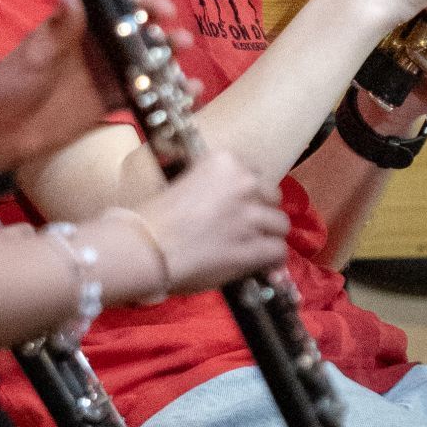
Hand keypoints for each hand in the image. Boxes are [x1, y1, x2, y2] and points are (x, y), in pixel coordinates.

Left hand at [0, 0, 195, 174]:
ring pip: (147, 53)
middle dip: (156, 14)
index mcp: (77, 22)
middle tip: (167, 17)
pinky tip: (191, 89)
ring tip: (183, 45)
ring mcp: (108, 69)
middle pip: (135, 21)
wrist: (0, 135)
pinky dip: (171, 90)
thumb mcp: (35, 55)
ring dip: (168, 47)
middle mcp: (98, 41)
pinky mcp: (114, 99)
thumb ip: (59, 27)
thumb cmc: (11, 86)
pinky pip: (147, 91)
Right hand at [134, 150, 289, 293]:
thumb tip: (227, 202)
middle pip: (272, 196)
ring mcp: (251, 215)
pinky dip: (272, 260)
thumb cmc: (154, 216)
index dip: (247, 193)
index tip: (236, 205)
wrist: (146, 247)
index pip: (254, 173)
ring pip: (280, 224)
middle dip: (260, 211)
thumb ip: (214, 187)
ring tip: (253, 247)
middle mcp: (244, 182)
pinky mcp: (253, 247)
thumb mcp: (186, 182)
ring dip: (268, 236)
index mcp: (225, 161)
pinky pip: (278, 251)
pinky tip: (263, 265)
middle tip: (244, 226)